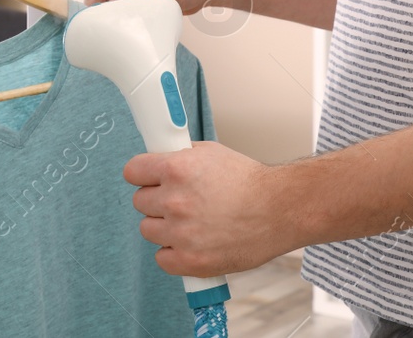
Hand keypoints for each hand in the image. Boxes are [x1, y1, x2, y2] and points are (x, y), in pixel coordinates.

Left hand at [122, 141, 300, 276]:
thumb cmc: (250, 181)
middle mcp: (174, 200)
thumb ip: (180, 156)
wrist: (280, 209)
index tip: (148, 178)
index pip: (132, 171)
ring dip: (164, 227)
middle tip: (179, 201)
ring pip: (148, 229)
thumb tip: (159, 158)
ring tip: (190, 223)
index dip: (142, 174)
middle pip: (139, 202)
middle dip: (157, 200)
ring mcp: (181, 232)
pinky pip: (162, 259)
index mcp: (176, 168)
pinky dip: (174, 254)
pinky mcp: (191, 260)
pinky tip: (191, 243)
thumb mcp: (210, 152)